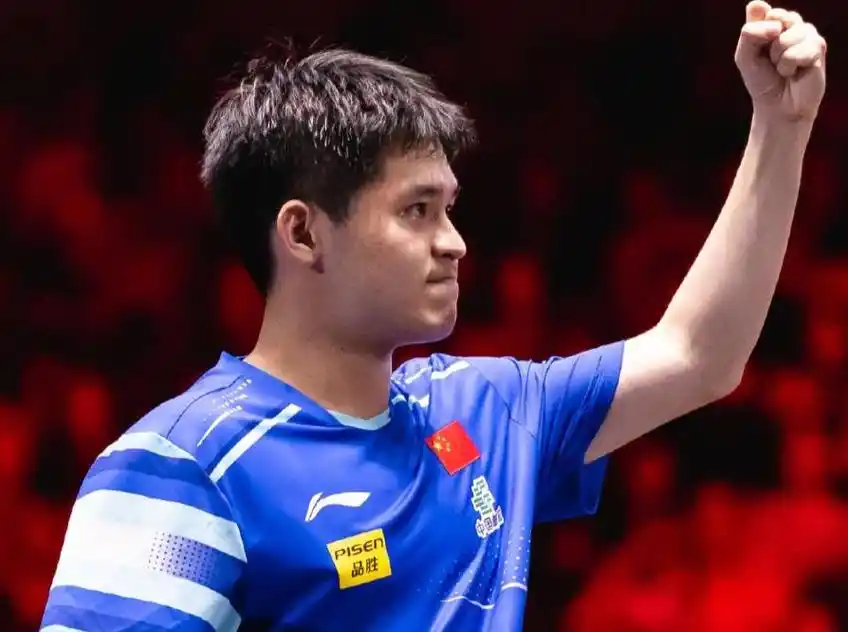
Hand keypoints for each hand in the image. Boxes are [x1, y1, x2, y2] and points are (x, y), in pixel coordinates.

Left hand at [735, 1, 826, 121]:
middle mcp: (792, 23)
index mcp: (774, 21)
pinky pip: (796, 52)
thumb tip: (770, 14)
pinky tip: (794, 72)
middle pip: (775, 19)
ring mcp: (807, 33)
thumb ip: (749, 32)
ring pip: (786, 38)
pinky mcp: (818, 46)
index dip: (757, 33)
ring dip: (778, 59)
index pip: (762, 12)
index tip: (758, 50)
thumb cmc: (761, 79)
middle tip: (771, 61)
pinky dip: (789, 66)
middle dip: (767, 46)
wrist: (777, 105)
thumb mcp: (745, 56)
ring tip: (783, 68)